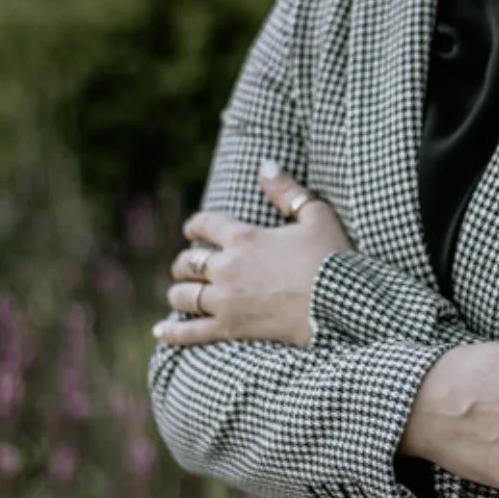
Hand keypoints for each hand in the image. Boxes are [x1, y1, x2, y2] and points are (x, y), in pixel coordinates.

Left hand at [154, 162, 353, 349]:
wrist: (338, 304)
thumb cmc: (332, 258)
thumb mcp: (316, 215)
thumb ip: (286, 190)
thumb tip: (265, 166)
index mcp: (244, 237)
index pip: (206, 224)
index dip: (195, 224)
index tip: (192, 228)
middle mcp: (227, 267)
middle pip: (188, 262)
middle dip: (184, 263)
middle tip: (186, 266)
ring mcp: (225, 300)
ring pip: (183, 295)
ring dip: (178, 292)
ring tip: (179, 293)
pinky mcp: (230, 328)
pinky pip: (191, 331)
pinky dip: (173, 332)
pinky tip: (160, 332)